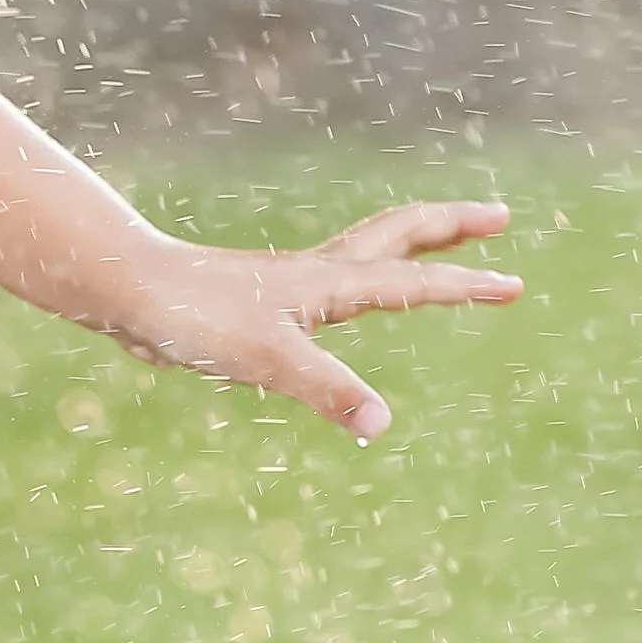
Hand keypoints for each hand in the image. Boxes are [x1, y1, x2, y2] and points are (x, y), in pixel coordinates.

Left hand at [119, 201, 519, 444]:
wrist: (126, 293)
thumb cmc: (194, 318)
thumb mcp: (268, 360)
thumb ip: (327, 390)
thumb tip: (381, 425)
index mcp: (329, 285)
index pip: (413, 282)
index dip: (465, 284)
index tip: (515, 285)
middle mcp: (316, 276)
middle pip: (398, 235)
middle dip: (451, 226)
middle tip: (499, 216)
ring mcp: (288, 286)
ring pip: (365, 253)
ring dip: (408, 244)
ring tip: (438, 246)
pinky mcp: (261, 303)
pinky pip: (329, 282)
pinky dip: (359, 277)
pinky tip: (343, 299)